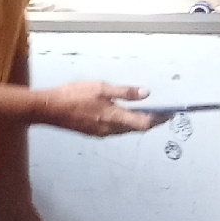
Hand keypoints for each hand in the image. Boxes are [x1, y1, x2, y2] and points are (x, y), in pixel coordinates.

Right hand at [37, 80, 155, 136]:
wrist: (49, 109)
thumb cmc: (73, 96)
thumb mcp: (101, 88)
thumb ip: (125, 92)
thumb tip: (146, 94)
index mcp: (115, 117)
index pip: (144, 122)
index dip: (159, 119)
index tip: (170, 113)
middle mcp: (111, 129)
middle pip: (137, 128)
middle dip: (150, 120)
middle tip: (160, 112)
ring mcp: (102, 133)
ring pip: (126, 129)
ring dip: (136, 122)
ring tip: (143, 112)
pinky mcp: (93, 132)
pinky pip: (114, 129)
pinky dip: (123, 123)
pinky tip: (120, 114)